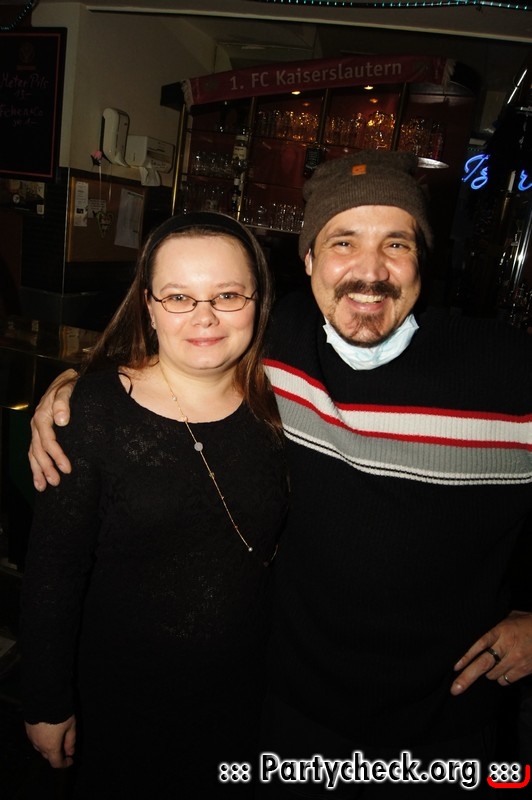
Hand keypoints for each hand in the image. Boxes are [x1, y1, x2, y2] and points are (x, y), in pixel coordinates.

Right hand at [25, 715, 75, 767]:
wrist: (44, 698)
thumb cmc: (59, 713)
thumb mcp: (70, 726)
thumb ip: (70, 741)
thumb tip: (70, 752)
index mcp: (51, 747)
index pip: (56, 762)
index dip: (64, 764)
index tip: (70, 760)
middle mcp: (39, 745)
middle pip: (47, 756)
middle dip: (56, 754)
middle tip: (65, 747)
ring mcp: (31, 737)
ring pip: (40, 748)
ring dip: (48, 747)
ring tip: (56, 738)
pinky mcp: (27, 729)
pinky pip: (35, 739)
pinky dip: (42, 740)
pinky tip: (47, 732)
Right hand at [28, 369, 76, 490]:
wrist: (70, 378)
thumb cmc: (71, 384)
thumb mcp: (68, 388)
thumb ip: (63, 402)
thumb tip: (60, 420)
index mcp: (42, 415)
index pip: (47, 440)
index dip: (56, 455)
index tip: (67, 468)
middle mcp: (37, 424)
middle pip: (38, 450)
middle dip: (46, 468)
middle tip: (57, 482)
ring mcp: (37, 429)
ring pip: (33, 453)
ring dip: (38, 470)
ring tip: (43, 487)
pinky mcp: (41, 432)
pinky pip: (34, 451)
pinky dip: (36, 465)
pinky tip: (39, 478)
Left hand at [451, 610, 531, 694]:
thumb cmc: (527, 622)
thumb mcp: (508, 618)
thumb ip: (493, 627)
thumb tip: (475, 631)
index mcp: (501, 630)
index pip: (480, 643)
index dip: (466, 655)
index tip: (455, 667)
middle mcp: (507, 646)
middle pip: (483, 664)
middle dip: (467, 677)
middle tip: (455, 689)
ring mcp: (516, 660)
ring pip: (492, 675)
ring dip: (488, 672)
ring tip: (494, 663)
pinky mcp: (525, 670)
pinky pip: (505, 681)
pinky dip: (501, 678)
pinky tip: (505, 669)